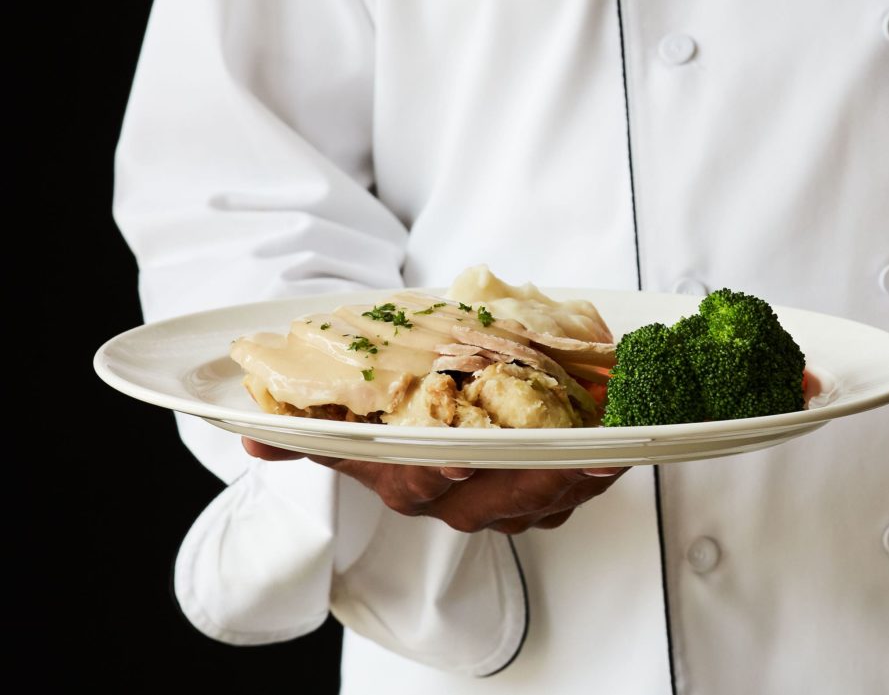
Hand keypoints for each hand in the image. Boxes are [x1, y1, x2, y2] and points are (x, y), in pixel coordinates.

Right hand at [243, 438, 626, 533]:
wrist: (429, 411)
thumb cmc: (392, 404)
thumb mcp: (349, 410)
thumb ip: (306, 424)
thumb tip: (250, 433)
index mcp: (405, 477)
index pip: (420, 481)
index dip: (441, 470)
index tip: (464, 454)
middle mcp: (455, 499)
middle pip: (498, 501)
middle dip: (539, 481)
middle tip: (576, 458)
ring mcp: (501, 502)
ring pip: (542, 501)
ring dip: (580, 479)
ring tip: (611, 452)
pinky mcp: (541, 495)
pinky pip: (572, 493)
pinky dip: (598, 470)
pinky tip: (622, 448)